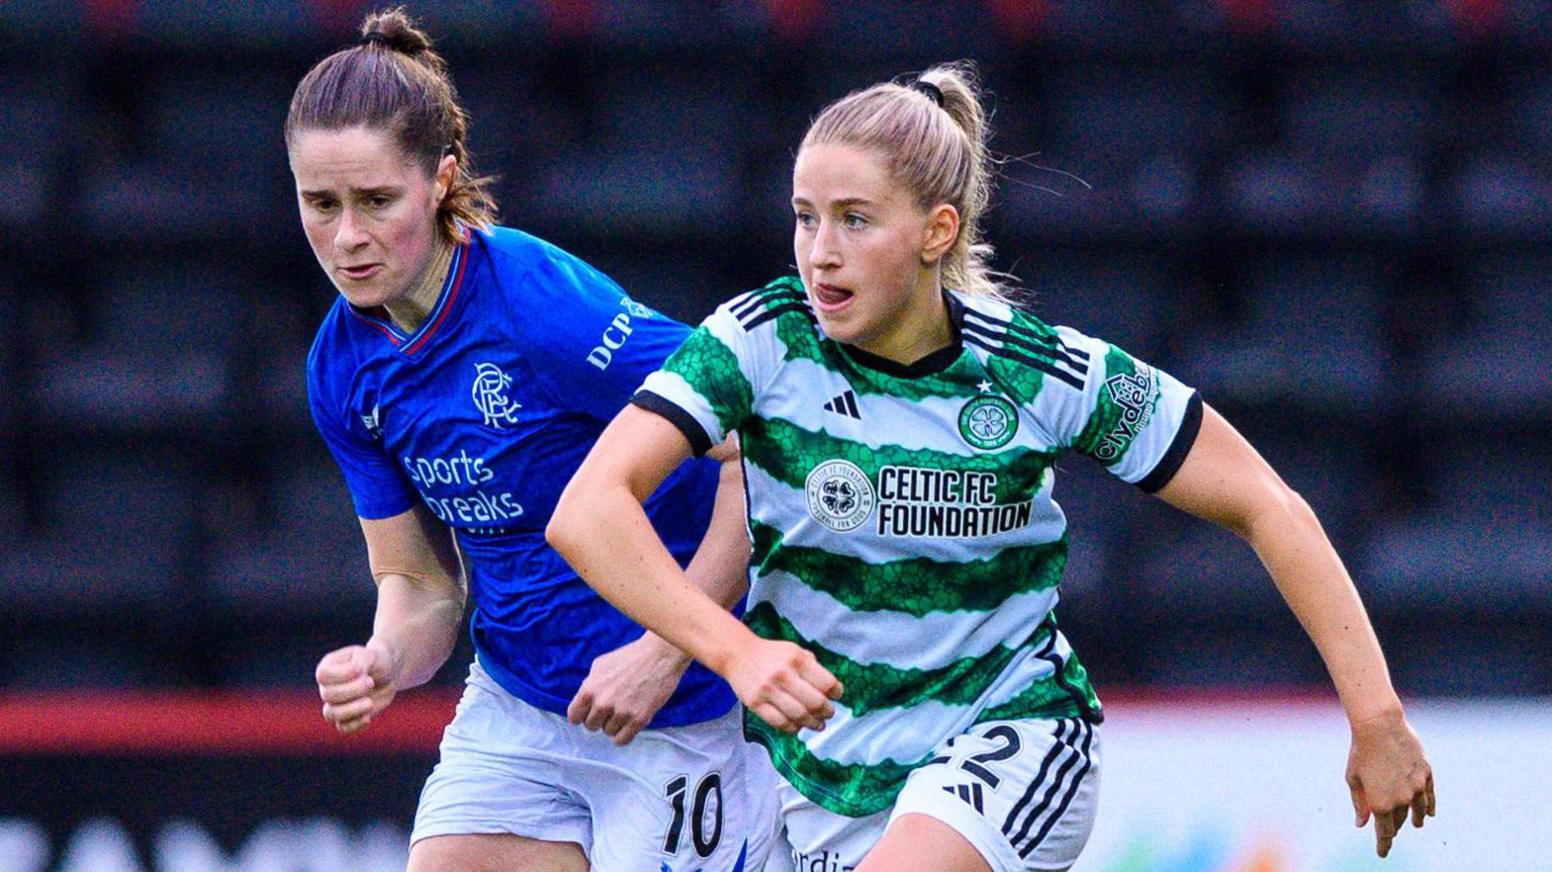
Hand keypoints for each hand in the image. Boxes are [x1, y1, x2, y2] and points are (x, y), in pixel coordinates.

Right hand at [315, 639, 397, 733]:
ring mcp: (335, 705)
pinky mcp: (346, 719)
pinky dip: (355, 724)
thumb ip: (362, 660)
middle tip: (371, 682)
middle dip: (352, 690)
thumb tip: (356, 671)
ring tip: (370, 702)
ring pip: (331, 714)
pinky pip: (343, 728)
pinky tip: (368, 717)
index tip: (361, 670)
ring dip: (351, 710)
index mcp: (328, 667)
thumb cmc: (377, 661)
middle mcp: (327, 687)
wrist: (389, 675)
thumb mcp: (372, 655)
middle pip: (328, 695)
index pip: (323, 675)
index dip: (341, 675)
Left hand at [568, 633, 692, 745]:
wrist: (660, 655)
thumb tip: (583, 703)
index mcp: (589, 689)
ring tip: (625, 708)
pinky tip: (628, 723)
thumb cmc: (630, 657)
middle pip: (591, 726)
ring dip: (614, 724)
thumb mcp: (600, 665)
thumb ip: (589, 685)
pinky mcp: (639, 720)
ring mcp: (621, 713)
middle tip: (612, 707)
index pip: (574, 717)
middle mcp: (603, 703)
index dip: (582, 714)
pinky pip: (622, 740)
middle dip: (599, 718)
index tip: (590, 712)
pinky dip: (623, 735)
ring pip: (608, 732)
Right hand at [725, 638, 842, 734]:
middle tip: (828, 713)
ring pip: (799, 715)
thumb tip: (832, 691)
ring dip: (813, 724)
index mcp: (797, 659)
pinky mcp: (755, 703)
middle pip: (815, 702)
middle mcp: (783, 674)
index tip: (836, 696)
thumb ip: (813, 667)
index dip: (836, 692)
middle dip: (827, 711)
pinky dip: (793, 728)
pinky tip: (798, 727)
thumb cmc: (772, 655)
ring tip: (818, 725)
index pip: (827, 683)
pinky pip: (779, 723)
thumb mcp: (795, 651)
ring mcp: (768, 690)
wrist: (738, 654)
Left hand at [1345, 708, 1434, 857]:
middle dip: (1395, 827)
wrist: (1379, 726)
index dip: (1383, 845)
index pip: (1384, 833)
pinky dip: (1430, 806)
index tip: (1382, 853)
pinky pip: (1430, 796)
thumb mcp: (1353, 779)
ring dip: (1417, 819)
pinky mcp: (1426, 774)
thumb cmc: (1360, 751)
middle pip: (1400, 820)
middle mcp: (1401, 799)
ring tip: (1416, 824)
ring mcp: (1416, 787)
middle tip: (1392, 832)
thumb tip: (1361, 824)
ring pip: (1418, 810)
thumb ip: (1359, 803)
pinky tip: (1431, 813)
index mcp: (1379, 803)